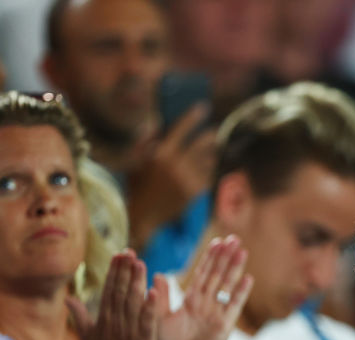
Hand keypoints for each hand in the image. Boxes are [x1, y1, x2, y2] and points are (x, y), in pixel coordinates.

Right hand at [66, 250, 157, 339]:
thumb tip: (68, 298)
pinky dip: (149, 308)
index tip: (120, 253)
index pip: (109, 290)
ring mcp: (128, 332)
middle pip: (120, 292)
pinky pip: (146, 322)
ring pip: (132, 303)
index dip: (115, 271)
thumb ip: (80, 316)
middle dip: (125, 271)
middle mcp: (115, 322)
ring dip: (136, 283)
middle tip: (130, 252)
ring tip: (141, 264)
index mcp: (104, 319)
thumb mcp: (88, 337)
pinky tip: (154, 292)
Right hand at [125, 104, 215, 248]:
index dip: (193, 116)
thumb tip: (158, 123)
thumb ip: (148, 141)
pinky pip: (209, 174)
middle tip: (212, 131)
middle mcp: (177, 165)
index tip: (203, 106)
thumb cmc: (138, 185)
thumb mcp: (138, 160)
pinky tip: (206, 166)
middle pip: (202, 143)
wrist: (144, 214)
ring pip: (208, 160)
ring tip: (210, 149)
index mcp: (161, 154)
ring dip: (210, 153)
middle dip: (209, 135)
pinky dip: (208, 169)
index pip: (181, 129)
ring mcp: (188, 179)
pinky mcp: (196, 192)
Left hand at [153, 235, 253, 339]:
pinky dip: (240, 292)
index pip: (202, 274)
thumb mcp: (158, 319)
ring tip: (242, 251)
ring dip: (235, 268)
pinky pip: (233, 305)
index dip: (209, 258)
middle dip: (225, 257)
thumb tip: (156, 274)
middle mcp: (206, 303)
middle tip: (233, 238)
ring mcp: (217, 313)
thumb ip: (160, 297)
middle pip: (217, 275)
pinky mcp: (224, 325)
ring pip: (227, 285)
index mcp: (190, 300)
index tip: (216, 242)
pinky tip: (248, 279)